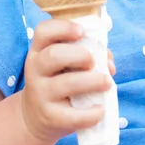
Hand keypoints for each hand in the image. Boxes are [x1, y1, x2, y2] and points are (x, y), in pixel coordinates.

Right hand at [21, 19, 114, 142]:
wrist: (36, 117)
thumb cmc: (59, 80)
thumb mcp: (64, 63)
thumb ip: (86, 54)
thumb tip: (108, 64)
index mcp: (39, 50)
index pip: (43, 31)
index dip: (64, 27)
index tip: (82, 32)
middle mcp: (35, 69)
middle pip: (54, 55)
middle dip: (80, 55)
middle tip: (92, 62)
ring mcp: (40, 94)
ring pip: (65, 83)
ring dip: (92, 81)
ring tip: (106, 83)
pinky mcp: (49, 117)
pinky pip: (71, 115)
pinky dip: (90, 113)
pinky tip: (100, 110)